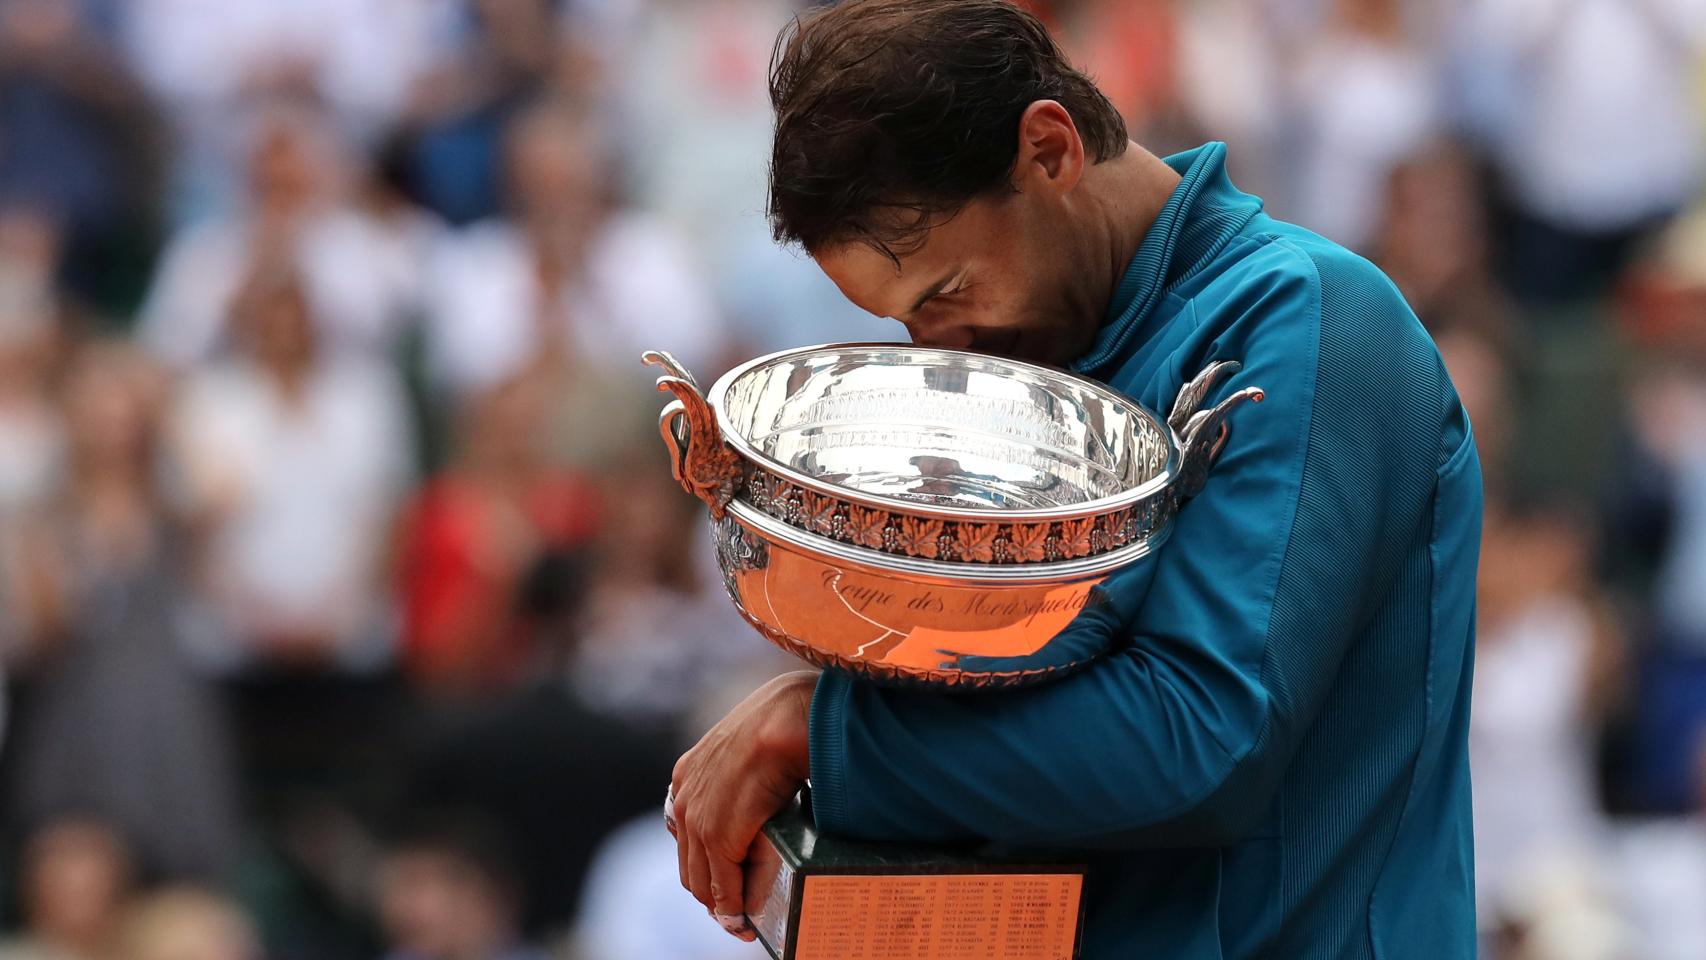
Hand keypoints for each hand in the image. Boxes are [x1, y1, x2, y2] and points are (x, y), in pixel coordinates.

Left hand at [667, 671, 815, 939]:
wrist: (789, 717)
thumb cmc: (785, 721)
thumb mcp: (753, 748)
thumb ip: (748, 777)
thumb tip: (764, 809)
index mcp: (689, 772)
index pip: (689, 836)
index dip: (708, 864)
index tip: (727, 881)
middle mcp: (684, 796)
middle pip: (691, 863)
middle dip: (713, 892)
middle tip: (736, 912)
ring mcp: (696, 817)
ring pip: (703, 880)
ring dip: (725, 904)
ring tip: (743, 920)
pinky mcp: (715, 835)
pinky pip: (722, 885)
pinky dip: (735, 905)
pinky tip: (747, 915)